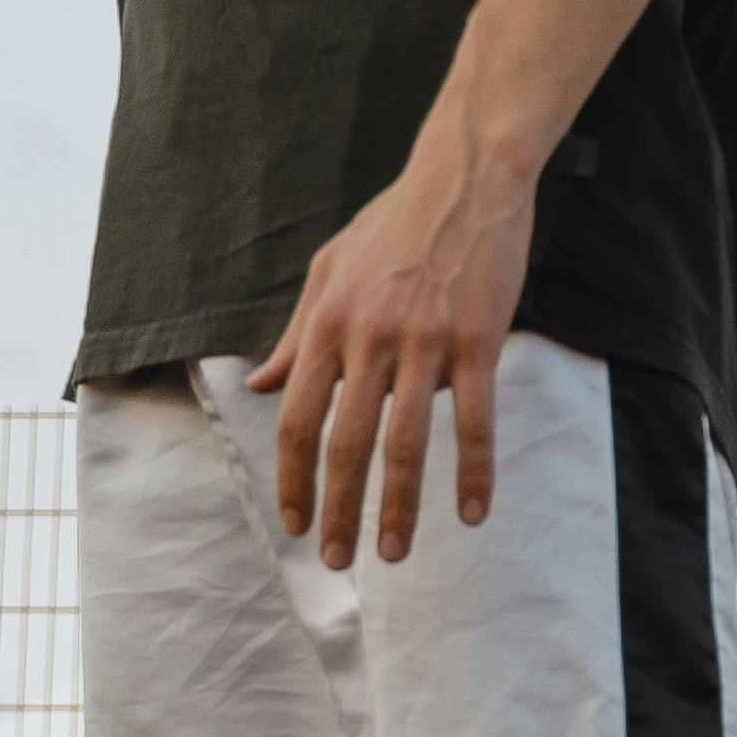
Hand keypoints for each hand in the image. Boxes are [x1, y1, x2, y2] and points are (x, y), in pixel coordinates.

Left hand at [254, 117, 539, 568]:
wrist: (465, 176)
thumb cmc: (395, 222)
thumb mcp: (329, 270)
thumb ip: (296, 333)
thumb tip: (260, 387)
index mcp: (328, 324)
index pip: (297, 420)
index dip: (293, 479)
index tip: (296, 523)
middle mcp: (369, 338)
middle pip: (345, 444)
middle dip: (338, 511)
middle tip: (338, 560)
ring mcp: (425, 342)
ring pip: (405, 443)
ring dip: (398, 508)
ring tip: (393, 553)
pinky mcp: (476, 341)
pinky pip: (474, 421)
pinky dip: (473, 473)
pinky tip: (471, 512)